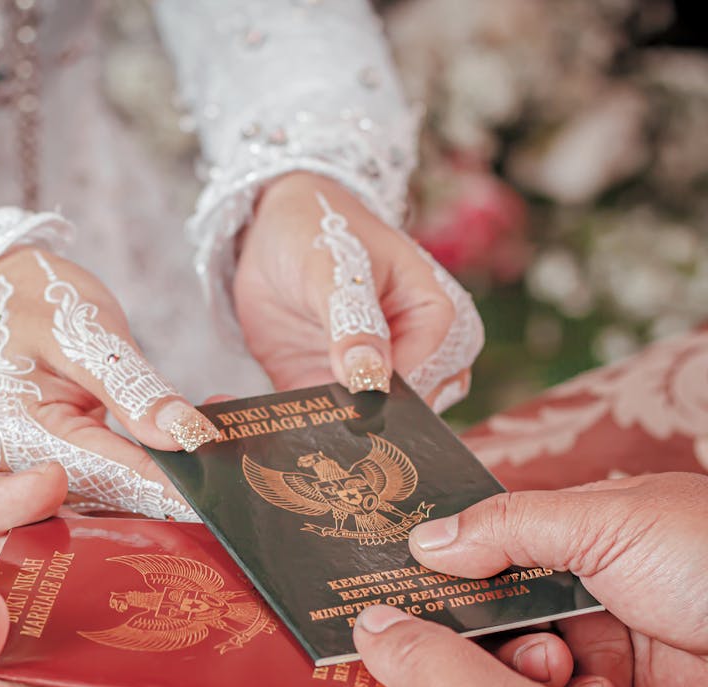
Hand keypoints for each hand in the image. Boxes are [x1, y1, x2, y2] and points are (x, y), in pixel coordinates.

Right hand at [0, 247, 218, 519]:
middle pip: (114, 497)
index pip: (110, 476)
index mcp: (22, 436)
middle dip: (176, 495)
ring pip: (117, 494)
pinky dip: (155, 470)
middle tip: (237, 487)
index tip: (221, 501)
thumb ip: (134, 388)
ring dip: (170, 486)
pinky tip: (194, 455)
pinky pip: (113, 478)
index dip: (170, 491)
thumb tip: (187, 435)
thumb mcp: (85, 331)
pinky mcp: (62, 463)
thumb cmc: (34, 299)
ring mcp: (42, 470)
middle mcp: (26, 468)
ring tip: (225, 467)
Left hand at [234, 173, 481, 409]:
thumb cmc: (318, 231)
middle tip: (328, 427)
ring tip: (301, 430)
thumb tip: (373, 383)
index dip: (389, 397)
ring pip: (368, 426)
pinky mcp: (329, 392)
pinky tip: (278, 433)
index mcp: (437, 317)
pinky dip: (304, 432)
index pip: (427, 375)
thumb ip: (353, 324)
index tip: (350, 404)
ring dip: (336, 435)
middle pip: (409, 412)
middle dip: (369, 426)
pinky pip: (324, 424)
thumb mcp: (334, 267)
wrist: (271, 230)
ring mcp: (373, 378)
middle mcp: (416, 355)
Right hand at [408, 472, 707, 686]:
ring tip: (553, 669)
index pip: (495, 563)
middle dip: (483, 638)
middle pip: (501, 629)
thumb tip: (425, 538)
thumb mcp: (608, 519)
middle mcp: (595, 609)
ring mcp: (615, 670)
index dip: (452, 580)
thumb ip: (509, 525)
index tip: (408, 595)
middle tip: (486, 640)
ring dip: (528, 678)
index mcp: (587, 549)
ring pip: (528, 683)